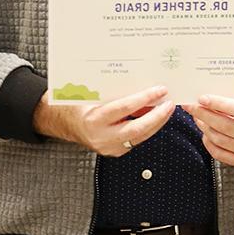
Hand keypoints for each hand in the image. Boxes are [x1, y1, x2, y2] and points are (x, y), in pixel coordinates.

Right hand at [33, 85, 174, 155]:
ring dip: (157, 122)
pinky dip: (148, 128)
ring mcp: (109, 148)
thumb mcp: (89, 93)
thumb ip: (112, 91)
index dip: (144, 99)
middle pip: (137, 128)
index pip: (124, 108)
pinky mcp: (115, 152)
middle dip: (158, 116)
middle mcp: (101, 137)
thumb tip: (140, 82)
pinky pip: (136, 140)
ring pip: (140, 136)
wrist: (63, 123)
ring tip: (168, 108)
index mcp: (93, 120)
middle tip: (170, 103)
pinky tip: (157, 118)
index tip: (159, 90)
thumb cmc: (75, 104)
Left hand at [188, 95, 233, 166]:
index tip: (202, 99)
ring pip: (219, 139)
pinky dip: (207, 142)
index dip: (219, 104)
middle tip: (192, 107)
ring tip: (197, 117)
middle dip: (205, 115)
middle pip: (225, 126)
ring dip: (204, 127)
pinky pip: (218, 153)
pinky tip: (205, 132)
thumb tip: (207, 98)